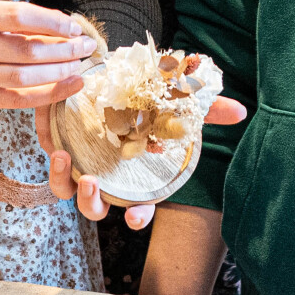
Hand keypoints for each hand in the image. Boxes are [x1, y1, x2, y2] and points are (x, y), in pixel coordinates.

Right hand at [0, 1, 96, 110]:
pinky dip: (44, 95)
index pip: (20, 18)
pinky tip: (65, 87)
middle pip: (27, 51)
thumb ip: (11, 20)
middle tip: (87, 46)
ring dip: (58, 73)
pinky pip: (15, 100)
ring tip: (80, 67)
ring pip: (24, 78)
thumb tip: (60, 28)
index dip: (53, 23)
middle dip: (63, 50)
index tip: (75, 26)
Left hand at [36, 97, 248, 225]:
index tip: (135, 217)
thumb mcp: (176, 103)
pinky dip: (55, 166)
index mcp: (135, 178)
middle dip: (93, 203)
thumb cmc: (146, 99)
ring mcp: (82, 167)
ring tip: (68, 162)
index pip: (140, 208)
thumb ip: (205, 110)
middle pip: (97, 208)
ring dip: (67, 185)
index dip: (139, 216)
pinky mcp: (61, 151)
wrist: (109, 77)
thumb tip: (241, 111)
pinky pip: (54, 170)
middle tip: (92, 183)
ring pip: (69, 193)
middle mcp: (108, 178)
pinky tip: (58, 150)